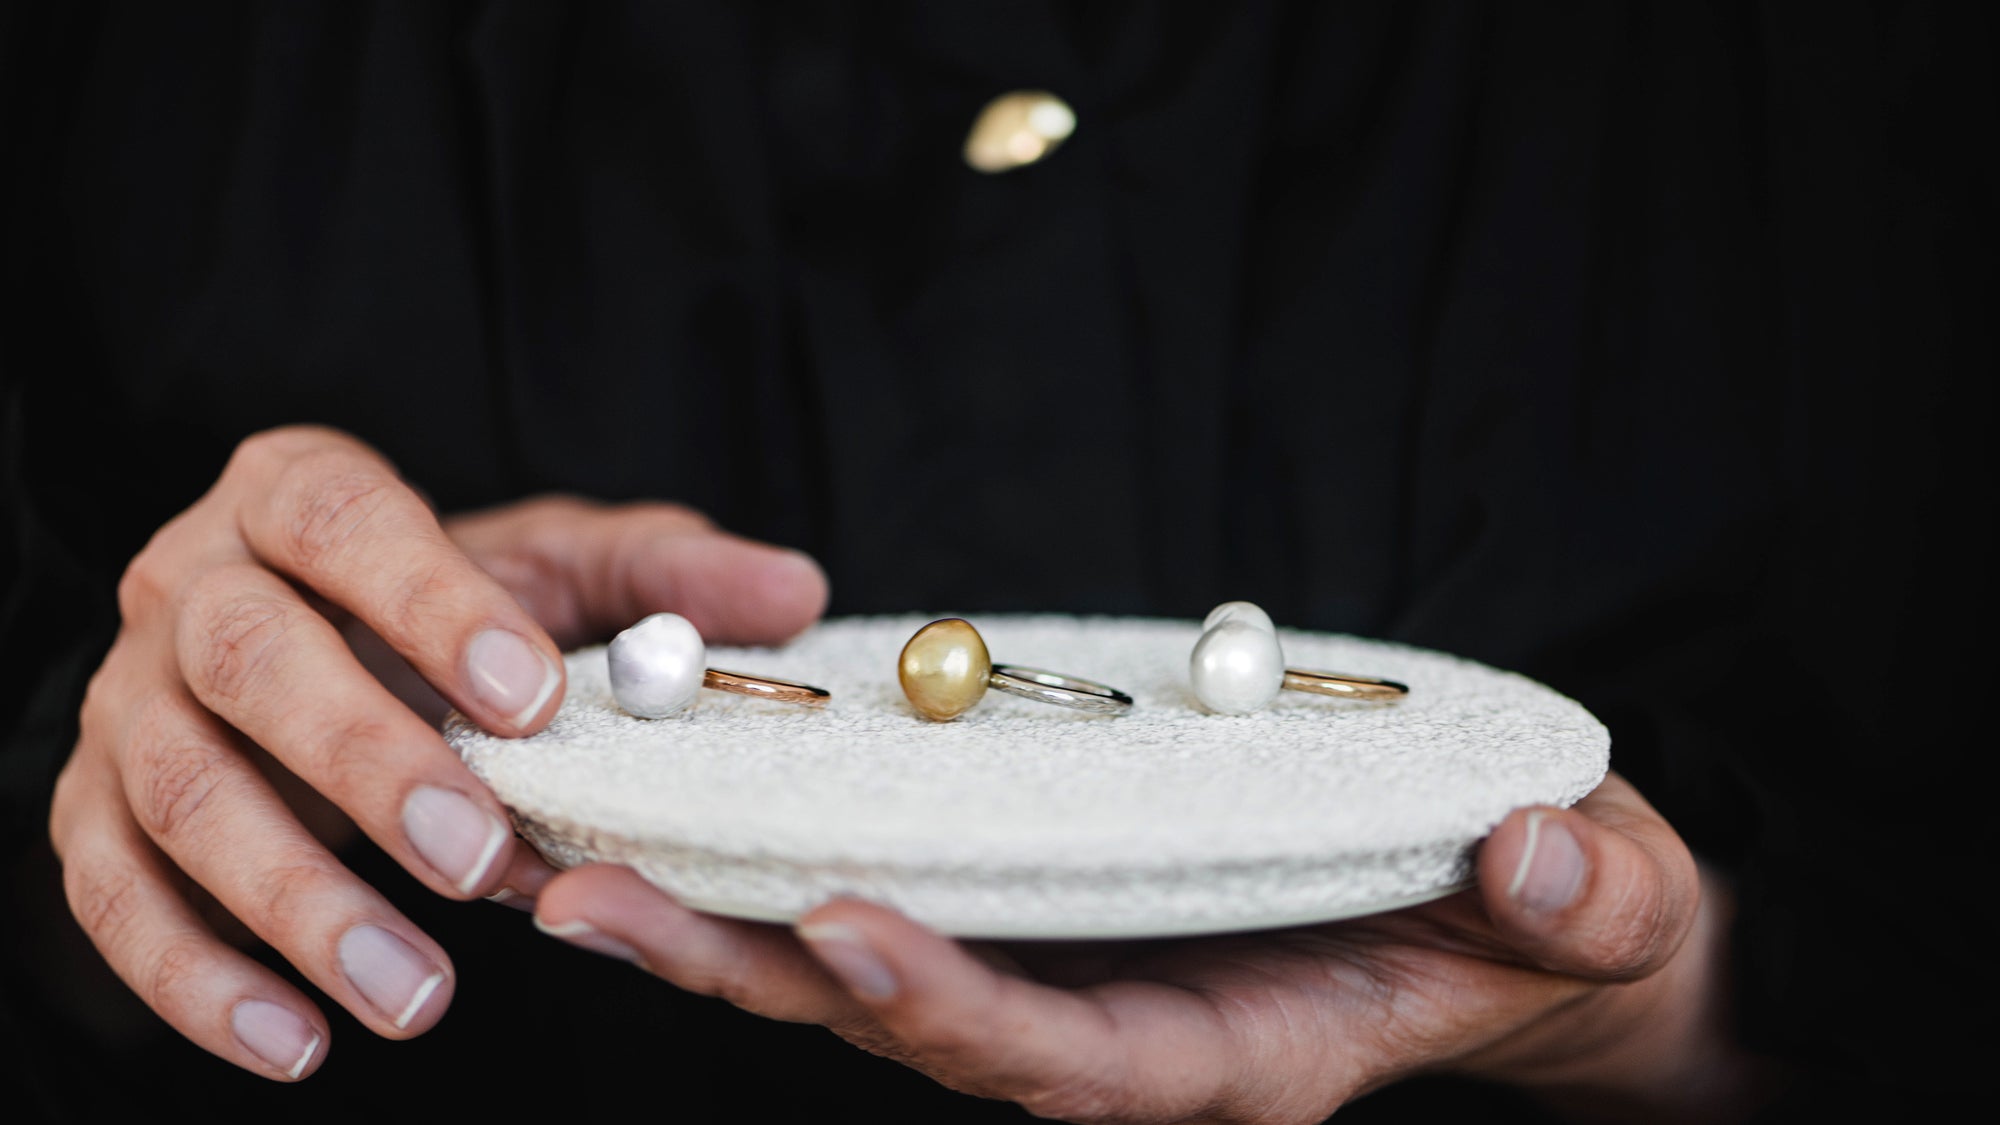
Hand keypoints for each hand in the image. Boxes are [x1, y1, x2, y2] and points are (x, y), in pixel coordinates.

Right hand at [47, 424, 827, 1081]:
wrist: (315, 659)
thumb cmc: (449, 611)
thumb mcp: (561, 571)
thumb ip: (667, 577)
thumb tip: (795, 590)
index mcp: (295, 494)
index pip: (343, 521)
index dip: (430, 604)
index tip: (534, 699)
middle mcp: (187, 583)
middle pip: (246, 656)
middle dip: (364, 763)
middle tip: (479, 859)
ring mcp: (127, 701)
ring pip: (178, 791)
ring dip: (296, 899)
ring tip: (416, 994)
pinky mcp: (93, 809)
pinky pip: (112, 897)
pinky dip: (195, 979)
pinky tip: (297, 1040)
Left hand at [533, 772, 1771, 1122]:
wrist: (1508, 925)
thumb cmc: (1543, 920)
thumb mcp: (1598, 907)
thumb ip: (1578, 900)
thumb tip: (1539, 861)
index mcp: (1241, 1054)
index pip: (1071, 1058)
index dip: (951, 1010)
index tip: (837, 932)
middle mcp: (1130, 1037)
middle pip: (912, 1023)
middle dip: (754, 971)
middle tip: (589, 903)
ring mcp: (1078, 980)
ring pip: (876, 971)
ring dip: (729, 922)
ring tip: (579, 867)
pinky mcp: (1054, 916)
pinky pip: (906, 901)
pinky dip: (794, 868)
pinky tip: (695, 816)